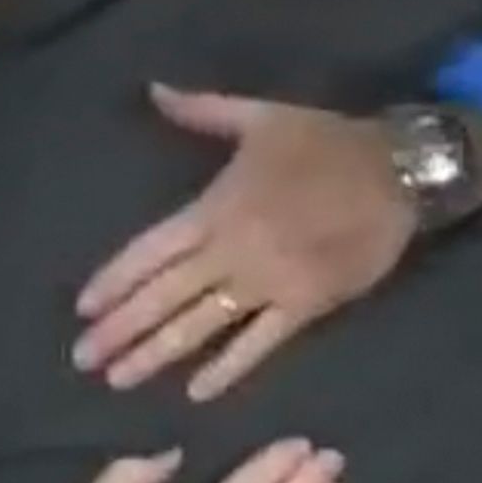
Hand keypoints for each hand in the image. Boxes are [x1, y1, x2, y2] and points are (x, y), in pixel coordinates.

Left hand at [75, 89, 416, 399]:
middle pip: (166, 295)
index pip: (151, 250)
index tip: (83, 310)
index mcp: (216, 206)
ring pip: (203, 325)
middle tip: (84, 360)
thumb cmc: (325, 142)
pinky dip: (229, 368)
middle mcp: (233, 249)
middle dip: (123, 329)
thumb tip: (152, 90)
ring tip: (120, 379)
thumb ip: (201, 110)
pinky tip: (198, 392)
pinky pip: (260, 343)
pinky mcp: (305, 305)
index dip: (116, 281)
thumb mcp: (261, 116)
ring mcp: (269, 282)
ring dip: (159, 353)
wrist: (398, 170)